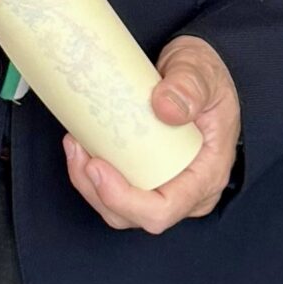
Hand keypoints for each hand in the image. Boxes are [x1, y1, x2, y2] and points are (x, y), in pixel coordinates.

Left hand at [61, 35, 238, 234]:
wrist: (196, 76)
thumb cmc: (204, 76)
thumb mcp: (201, 67)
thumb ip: (189, 84)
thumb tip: (165, 108)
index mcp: (207, 174)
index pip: (164, 209)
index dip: (125, 199)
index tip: (97, 166)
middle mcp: (188, 192)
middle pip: (135, 215)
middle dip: (97, 190)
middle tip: (77, 147)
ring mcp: (168, 189)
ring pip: (120, 210)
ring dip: (89, 184)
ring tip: (75, 144)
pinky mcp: (148, 181)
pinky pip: (117, 194)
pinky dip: (93, 176)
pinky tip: (81, 146)